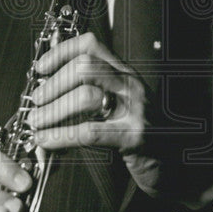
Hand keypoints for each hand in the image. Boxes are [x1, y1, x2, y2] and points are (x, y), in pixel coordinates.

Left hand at [29, 31, 212, 208]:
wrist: (176, 166)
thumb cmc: (140, 135)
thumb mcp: (118, 107)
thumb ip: (91, 95)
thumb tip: (47, 90)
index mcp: (125, 74)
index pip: (91, 45)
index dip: (61, 51)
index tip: (40, 68)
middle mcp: (131, 85)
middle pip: (84, 67)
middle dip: (53, 84)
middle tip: (36, 101)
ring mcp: (135, 110)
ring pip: (85, 96)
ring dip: (53, 110)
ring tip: (37, 123)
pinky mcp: (134, 137)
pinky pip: (89, 132)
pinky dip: (61, 136)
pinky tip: (46, 141)